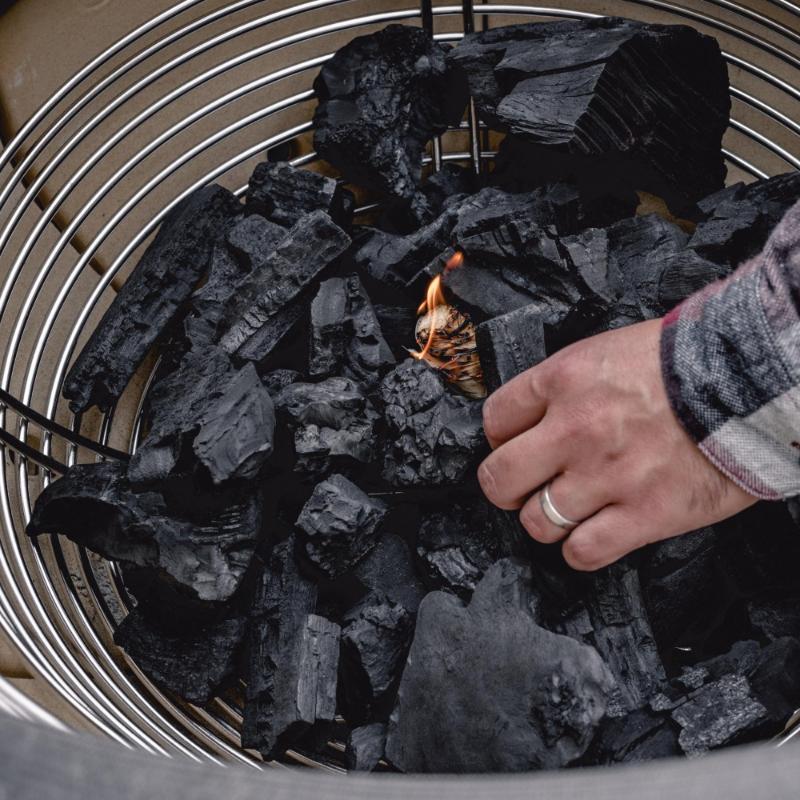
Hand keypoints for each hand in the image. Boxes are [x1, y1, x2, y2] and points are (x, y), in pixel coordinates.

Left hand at [477, 318, 756, 570]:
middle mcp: (576, 429)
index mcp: (563, 380)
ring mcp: (608, 475)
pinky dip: (580, 549)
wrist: (753, 380)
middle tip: (526, 485)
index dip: (500, 438)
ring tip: (569, 508)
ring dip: (546, 520)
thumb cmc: (683, 362)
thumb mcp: (608, 351)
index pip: (494, 419)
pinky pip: (583, 552)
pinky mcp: (645, 514)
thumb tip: (532, 419)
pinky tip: (594, 533)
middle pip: (499, 478)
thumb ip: (564, 387)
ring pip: (537, 522)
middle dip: (505, 487)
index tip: (516, 444)